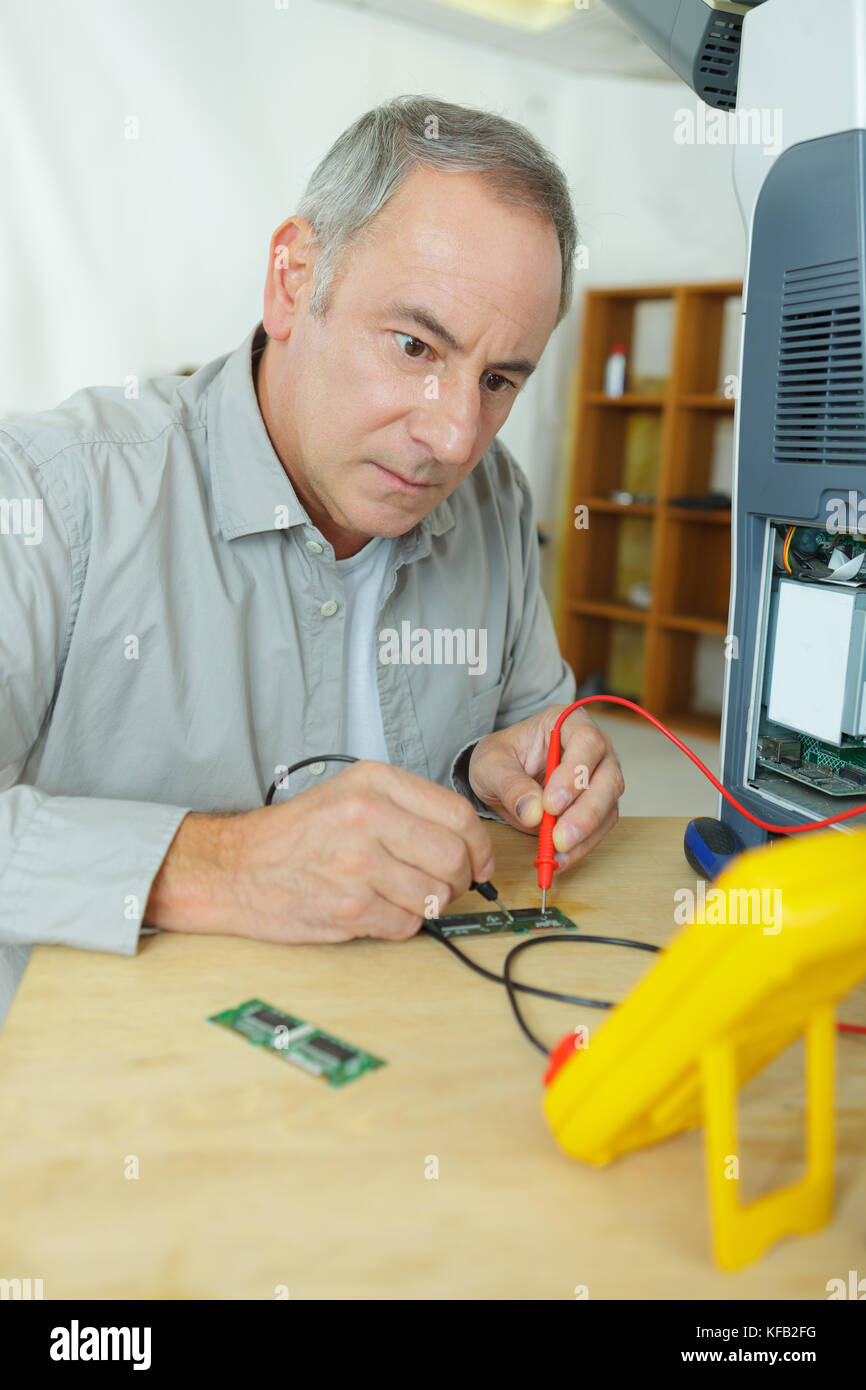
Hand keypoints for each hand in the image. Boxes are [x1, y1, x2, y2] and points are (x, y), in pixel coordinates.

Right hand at [146, 760, 494, 942]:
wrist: (235, 867)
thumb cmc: (296, 835)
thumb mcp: (350, 794)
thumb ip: (407, 809)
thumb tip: (469, 844)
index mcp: (374, 782)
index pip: (457, 815)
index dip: (478, 846)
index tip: (477, 862)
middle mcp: (367, 817)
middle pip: (454, 857)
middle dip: (459, 880)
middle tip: (444, 885)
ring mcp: (358, 864)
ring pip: (436, 895)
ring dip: (430, 905)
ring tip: (403, 897)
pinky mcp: (349, 907)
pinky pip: (407, 925)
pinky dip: (401, 925)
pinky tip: (377, 911)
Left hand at [467, 705, 624, 871]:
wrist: (502, 776)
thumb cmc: (500, 759)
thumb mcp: (491, 766)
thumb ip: (511, 785)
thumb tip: (533, 812)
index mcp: (568, 722)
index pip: (586, 741)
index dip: (575, 773)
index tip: (552, 804)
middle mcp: (593, 747)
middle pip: (608, 776)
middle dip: (586, 811)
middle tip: (559, 837)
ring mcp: (601, 776)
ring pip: (609, 804)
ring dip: (586, 832)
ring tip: (558, 852)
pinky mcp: (599, 804)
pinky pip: (601, 826)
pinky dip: (583, 845)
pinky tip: (562, 858)